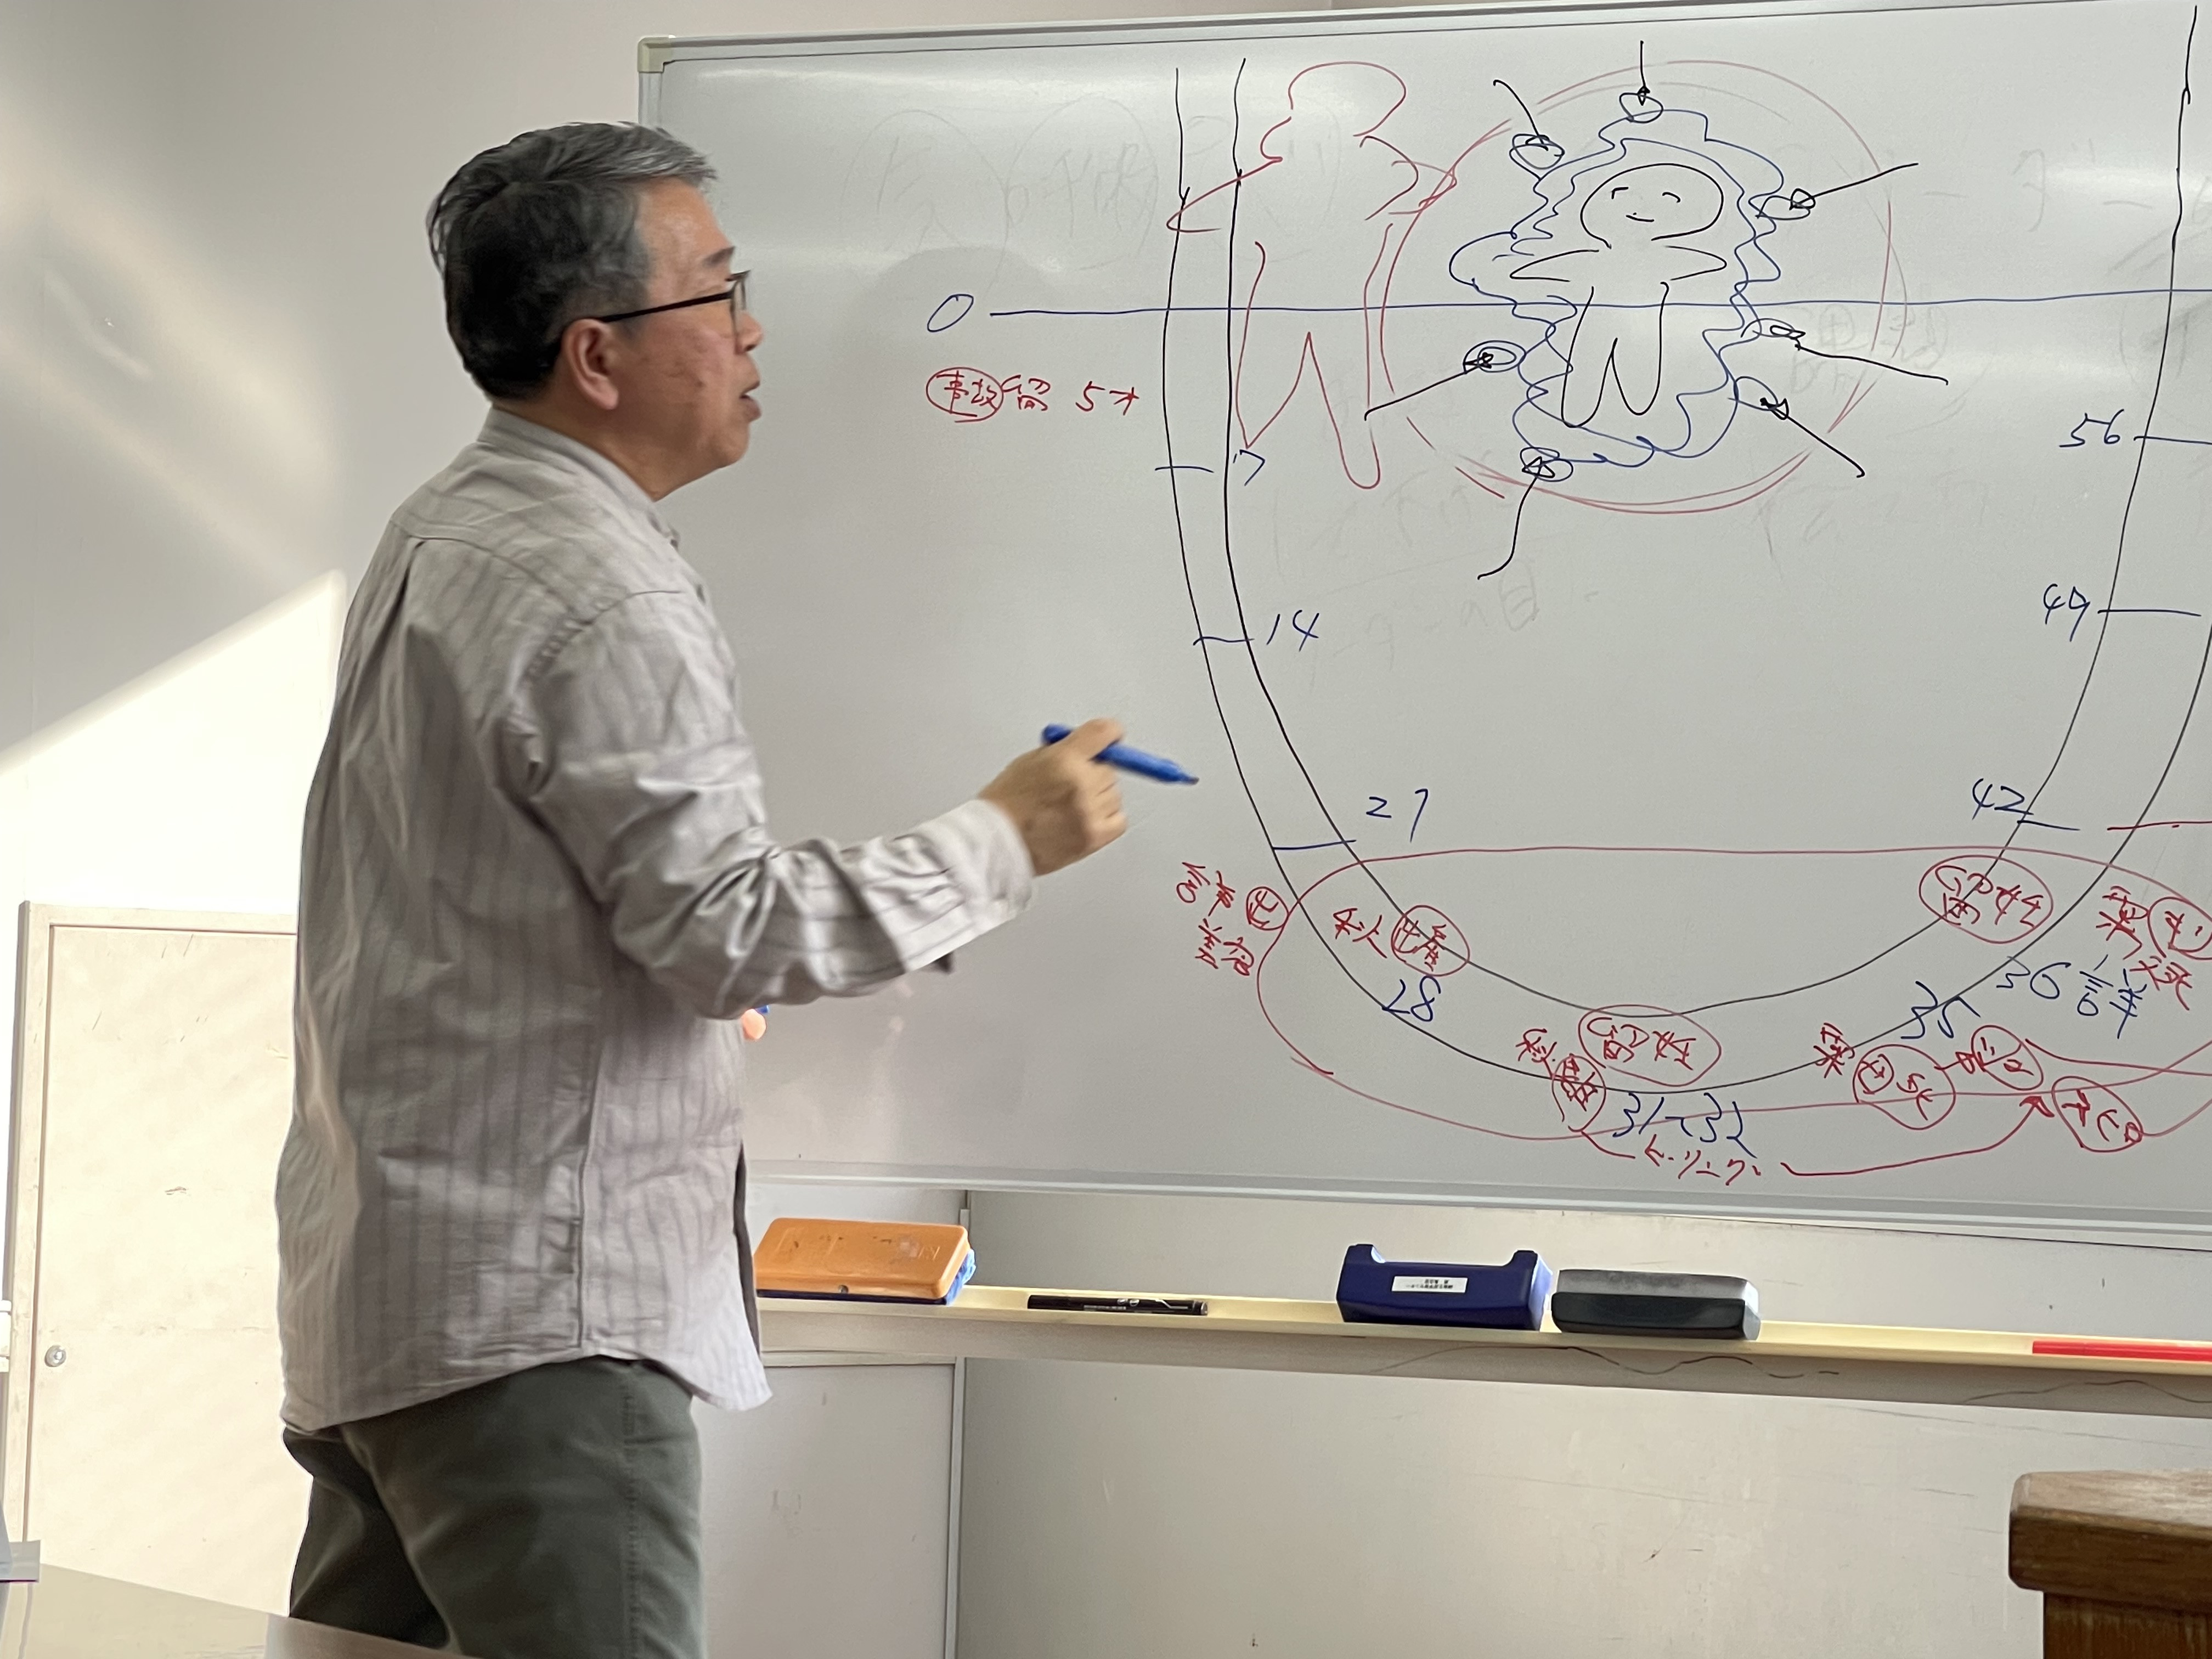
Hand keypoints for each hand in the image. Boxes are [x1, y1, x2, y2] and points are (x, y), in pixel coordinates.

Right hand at [978, 717, 1128, 875]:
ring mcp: (1089, 812)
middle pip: (1109, 768)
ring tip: (1071, 807)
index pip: (1104, 732)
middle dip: (1093, 774)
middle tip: (1071, 785)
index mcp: (1064, 759)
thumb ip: (1063, 751)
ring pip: (1114, 795)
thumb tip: (1089, 748)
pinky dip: (1107, 818)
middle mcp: (1081, 784)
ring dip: (1098, 797)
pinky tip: (1085, 819)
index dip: (1110, 733)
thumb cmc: (1006, 804)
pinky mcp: (1094, 837)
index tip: (1112, 737)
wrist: (996, 841)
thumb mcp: (1029, 761)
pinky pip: (1119, 820)